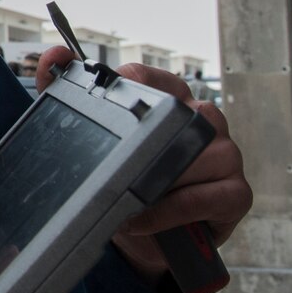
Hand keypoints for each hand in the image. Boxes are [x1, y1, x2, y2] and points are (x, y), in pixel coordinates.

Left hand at [34, 47, 251, 284]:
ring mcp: (226, 155)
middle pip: (174, 118)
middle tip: (111, 169)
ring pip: (192, 159)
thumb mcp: (95, 139)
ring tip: (125, 203)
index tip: (95, 116)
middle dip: (137, 150)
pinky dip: (166, 212)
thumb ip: (66, 91)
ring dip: (152, 186)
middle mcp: (205, 120)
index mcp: (173, 98)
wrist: (146, 237)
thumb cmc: (125, 181)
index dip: (115, 93)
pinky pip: (202, 198)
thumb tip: (55, 55)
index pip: (144, 76)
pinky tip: (142, 221)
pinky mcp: (236, 193)